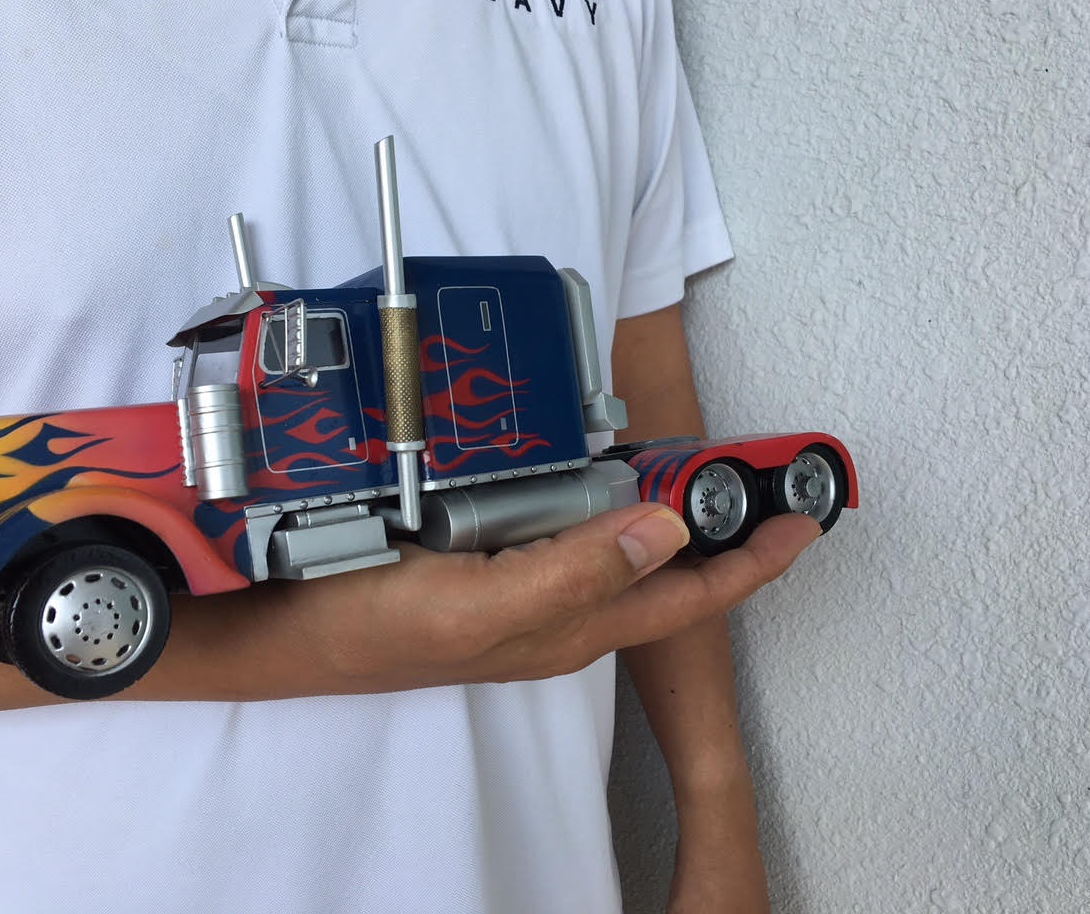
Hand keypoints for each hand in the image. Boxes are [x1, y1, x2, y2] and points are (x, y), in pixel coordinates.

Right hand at [266, 504, 821, 692]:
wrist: (287, 628)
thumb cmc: (374, 625)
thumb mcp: (481, 606)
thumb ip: (575, 573)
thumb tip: (667, 531)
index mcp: (572, 625)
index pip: (689, 597)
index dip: (751, 562)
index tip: (802, 522)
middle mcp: (560, 607)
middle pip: (662, 569)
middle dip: (716, 526)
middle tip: (752, 471)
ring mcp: (525, 582)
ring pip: (616, 541)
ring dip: (660, 503)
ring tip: (693, 459)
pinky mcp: (488, 558)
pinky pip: (563, 522)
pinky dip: (593, 490)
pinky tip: (588, 460)